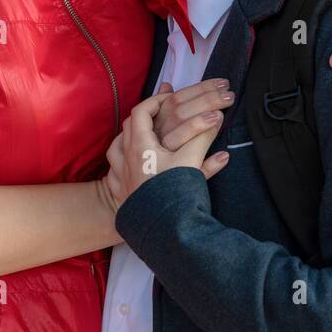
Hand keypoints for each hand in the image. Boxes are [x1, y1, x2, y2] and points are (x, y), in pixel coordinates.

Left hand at [103, 84, 229, 209]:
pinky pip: (115, 173)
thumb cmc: (174, 195)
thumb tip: (217, 117)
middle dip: (143, 117)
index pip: (141, 112)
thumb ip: (203, 137)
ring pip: (117, 149)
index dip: (154, 101)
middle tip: (158, 114)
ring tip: (141, 137)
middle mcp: (125, 159)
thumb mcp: (191, 162)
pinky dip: (121, 166)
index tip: (167, 98)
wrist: (162, 232)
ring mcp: (120, 177)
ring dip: (128, 140)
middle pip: (128, 128)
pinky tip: (129, 167)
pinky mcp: (121, 195)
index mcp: (140, 147)